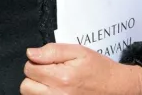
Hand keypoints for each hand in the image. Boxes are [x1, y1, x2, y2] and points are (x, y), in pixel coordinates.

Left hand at [21, 44, 141, 94]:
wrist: (115, 87)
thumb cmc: (99, 68)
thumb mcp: (79, 52)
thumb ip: (53, 50)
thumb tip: (31, 53)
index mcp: (62, 77)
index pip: (29, 68)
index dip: (37, 61)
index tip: (48, 61)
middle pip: (26, 86)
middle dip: (35, 76)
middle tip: (50, 71)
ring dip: (38, 87)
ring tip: (54, 82)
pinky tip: (56, 90)